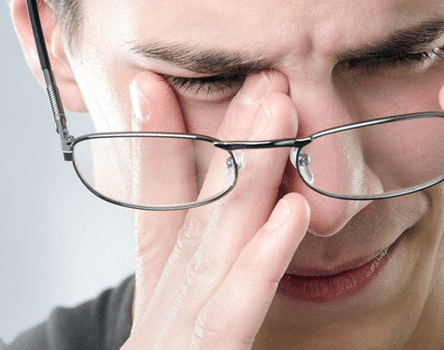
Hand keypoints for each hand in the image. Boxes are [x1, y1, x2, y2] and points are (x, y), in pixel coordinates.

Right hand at [122, 70, 309, 348]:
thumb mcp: (184, 333)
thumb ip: (208, 293)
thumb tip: (232, 225)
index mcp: (161, 301)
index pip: (158, 215)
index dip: (156, 149)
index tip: (154, 88)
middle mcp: (163, 312)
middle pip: (195, 217)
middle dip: (228, 144)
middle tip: (261, 85)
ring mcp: (175, 337)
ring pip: (214, 248)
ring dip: (247, 177)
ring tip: (274, 113)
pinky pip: (232, 313)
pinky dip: (260, 262)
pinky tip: (290, 214)